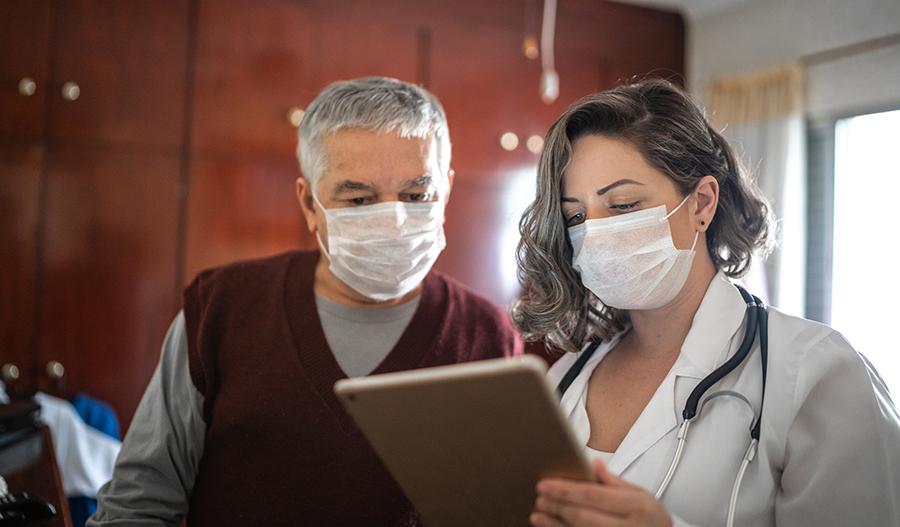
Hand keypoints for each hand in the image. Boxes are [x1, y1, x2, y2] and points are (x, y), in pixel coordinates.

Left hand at [531, 459, 672, 526]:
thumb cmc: (651, 518)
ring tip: (538, 514)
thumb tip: (592, 463)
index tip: (545, 484)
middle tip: (539, 497)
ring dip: (554, 524)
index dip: (566, 490)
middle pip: (583, 517)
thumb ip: (614, 481)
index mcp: (637, 506)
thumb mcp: (641, 495)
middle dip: (557, 506)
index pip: (594, 496)